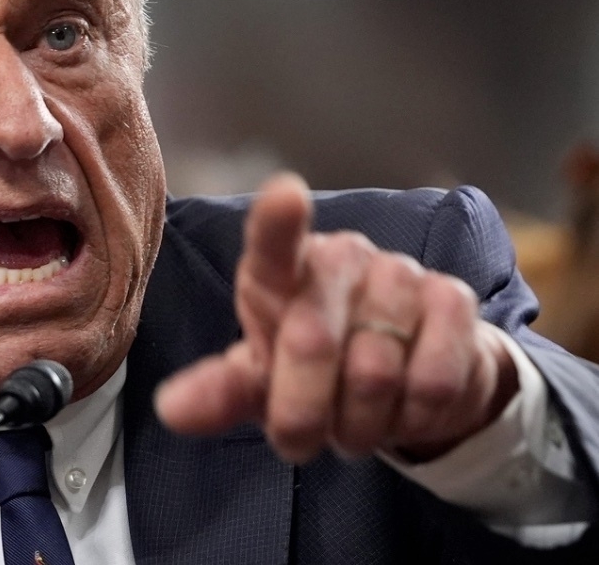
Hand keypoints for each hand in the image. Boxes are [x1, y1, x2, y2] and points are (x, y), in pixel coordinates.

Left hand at [154, 173, 518, 463]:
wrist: (406, 384)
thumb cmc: (317, 374)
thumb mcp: (263, 384)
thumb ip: (222, 391)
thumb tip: (172, 410)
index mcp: (279, 273)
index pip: (273, 243)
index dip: (279, 220)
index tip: (285, 194)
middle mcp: (338, 258)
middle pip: (312, 342)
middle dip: (306, 411)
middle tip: (312, 432)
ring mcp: (399, 273)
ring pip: (375, 372)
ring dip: (363, 421)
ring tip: (360, 416)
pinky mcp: (454, 299)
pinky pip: (433, 379)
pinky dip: (416, 414)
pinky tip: (408, 403)